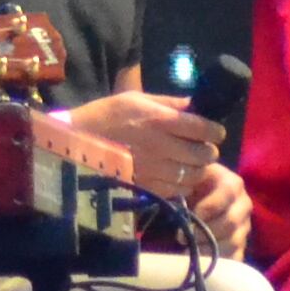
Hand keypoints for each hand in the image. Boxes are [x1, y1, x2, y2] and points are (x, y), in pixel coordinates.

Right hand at [66, 88, 227, 190]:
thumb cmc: (104, 116)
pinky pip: (175, 191)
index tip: (215, 132)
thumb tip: (195, 104)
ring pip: (192, 176)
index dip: (215, 131)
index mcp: (160, 120)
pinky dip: (180, 185)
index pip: (203, 128)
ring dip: (196, 170)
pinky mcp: (144, 188)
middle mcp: (160, 146)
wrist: (73, 144)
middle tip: (202, 148)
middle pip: (203, 155)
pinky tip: (174, 177)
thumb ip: (169, 103)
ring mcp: (153, 170)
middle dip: (208, 151)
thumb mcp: (135, 99)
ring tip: (190, 164)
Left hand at [177, 160, 253, 261]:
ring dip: (207, 248)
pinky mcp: (240, 248)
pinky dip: (215, 263)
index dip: (210, 205)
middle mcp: (243, 205)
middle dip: (204, 231)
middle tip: (181, 237)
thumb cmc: (190, 191)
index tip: (190, 215)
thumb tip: (174, 190)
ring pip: (232, 242)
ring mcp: (243, 228)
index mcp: (232, 184)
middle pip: (231, 221)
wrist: (196, 205)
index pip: (228, 192)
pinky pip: (233, 259)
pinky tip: (198, 261)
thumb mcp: (188, 180)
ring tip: (188, 248)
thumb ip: (184, 181)